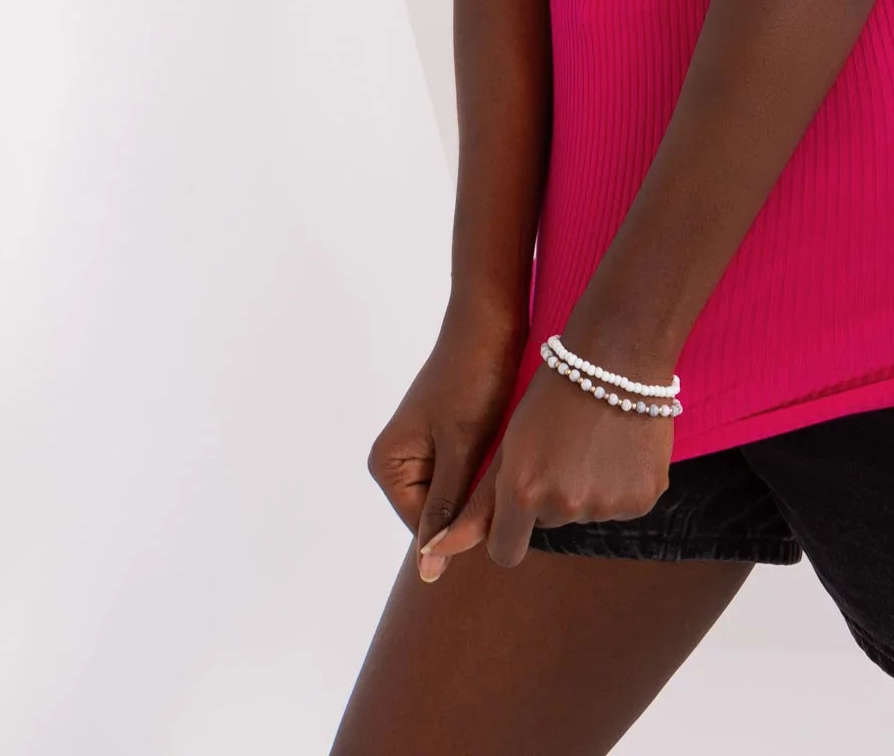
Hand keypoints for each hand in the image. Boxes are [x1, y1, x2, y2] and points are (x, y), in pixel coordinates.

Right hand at [367, 298, 525, 563]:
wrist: (491, 320)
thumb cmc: (473, 379)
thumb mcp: (460, 449)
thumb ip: (443, 510)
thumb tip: (427, 573)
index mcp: (387, 466)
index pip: (427, 531)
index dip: (466, 523)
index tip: (498, 493)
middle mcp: (396, 461)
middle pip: (440, 515)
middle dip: (473, 502)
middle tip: (504, 467)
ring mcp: (421, 450)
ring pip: (457, 495)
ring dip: (482, 484)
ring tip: (505, 452)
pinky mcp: (445, 439)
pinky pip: (465, 473)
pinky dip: (486, 467)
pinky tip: (506, 446)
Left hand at [416, 352, 671, 573]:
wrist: (617, 356)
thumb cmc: (551, 391)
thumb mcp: (509, 441)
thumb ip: (478, 503)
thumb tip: (437, 554)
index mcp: (526, 492)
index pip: (504, 551)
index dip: (506, 529)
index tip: (514, 502)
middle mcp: (567, 506)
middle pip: (548, 523)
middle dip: (548, 495)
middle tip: (557, 447)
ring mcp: (609, 504)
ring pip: (586, 512)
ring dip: (584, 488)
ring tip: (589, 440)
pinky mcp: (644, 497)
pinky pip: (623, 504)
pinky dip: (619, 484)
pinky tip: (617, 446)